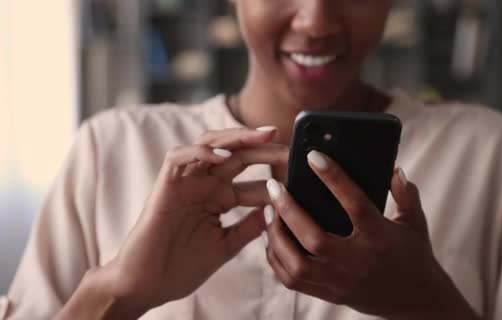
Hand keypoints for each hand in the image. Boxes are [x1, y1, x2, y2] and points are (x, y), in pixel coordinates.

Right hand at [95, 127, 289, 313]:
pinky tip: (224, 155)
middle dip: (265, 148)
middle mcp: (205, 185)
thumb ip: (249, 227)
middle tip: (290, 146)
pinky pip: (180, 156)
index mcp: (221, 198)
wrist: (146, 285)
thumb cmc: (181, 268)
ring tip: (265, 135)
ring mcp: (186, 182)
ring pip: (211, 144)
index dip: (278, 177)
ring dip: (237, 138)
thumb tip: (277, 209)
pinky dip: (201, 151)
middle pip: (239, 156)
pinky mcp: (165, 184)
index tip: (303, 176)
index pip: (254, 181)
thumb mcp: (226, 246)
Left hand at [263, 151, 477, 318]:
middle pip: (315, 238)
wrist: (417, 302)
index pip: (355, 204)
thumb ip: (406, 194)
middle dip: (289, 210)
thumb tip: (394, 169)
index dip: (334, 178)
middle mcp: (359, 261)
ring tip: (267, 211)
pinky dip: (277, 260)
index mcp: (380, 237)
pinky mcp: (331, 295)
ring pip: (298, 264)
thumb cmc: (414, 255)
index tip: (313, 156)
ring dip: (277, 236)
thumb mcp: (415, 222)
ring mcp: (342, 281)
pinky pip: (294, 282)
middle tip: (274, 187)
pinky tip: (271, 239)